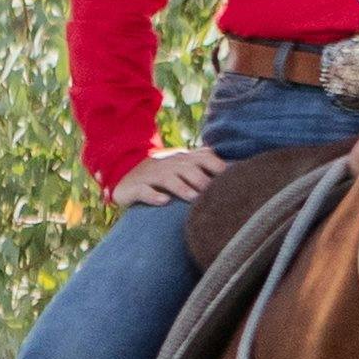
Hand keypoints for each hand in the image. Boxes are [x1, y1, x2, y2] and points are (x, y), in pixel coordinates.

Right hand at [108, 142, 222, 207]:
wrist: (123, 179)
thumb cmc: (160, 176)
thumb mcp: (181, 167)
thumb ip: (203, 165)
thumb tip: (235, 169)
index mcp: (182, 160)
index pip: (204, 157)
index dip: (218, 167)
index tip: (233, 181)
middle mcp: (167, 165)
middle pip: (188, 168)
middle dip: (201, 180)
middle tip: (214, 196)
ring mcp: (150, 175)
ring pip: (167, 179)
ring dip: (181, 188)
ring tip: (194, 198)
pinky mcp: (134, 188)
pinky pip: (144, 190)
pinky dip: (153, 195)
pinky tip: (163, 201)